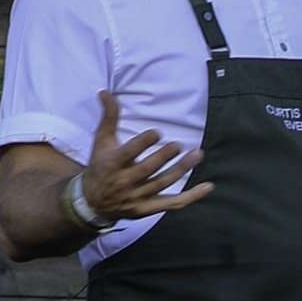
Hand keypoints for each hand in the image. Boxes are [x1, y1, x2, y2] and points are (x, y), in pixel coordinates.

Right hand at [81, 89, 215, 220]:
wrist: (93, 202)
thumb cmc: (100, 165)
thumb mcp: (101, 141)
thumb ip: (108, 117)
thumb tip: (106, 92)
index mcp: (113, 163)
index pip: (129, 152)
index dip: (144, 142)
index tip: (157, 132)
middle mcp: (125, 182)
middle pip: (149, 169)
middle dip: (164, 156)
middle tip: (177, 145)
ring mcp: (138, 197)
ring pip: (163, 183)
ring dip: (182, 169)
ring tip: (197, 154)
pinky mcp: (149, 208)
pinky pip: (173, 204)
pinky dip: (192, 197)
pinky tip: (208, 186)